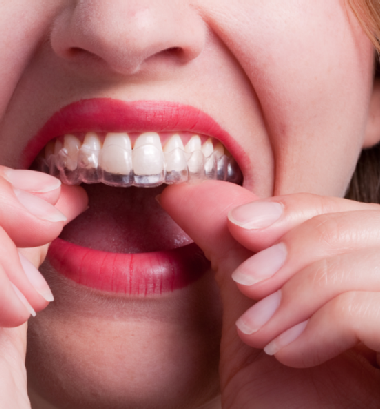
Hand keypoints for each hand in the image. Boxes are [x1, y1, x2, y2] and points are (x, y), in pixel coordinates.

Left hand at [160, 181, 379, 408]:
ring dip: (304, 285)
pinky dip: (327, 317)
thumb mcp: (253, 326)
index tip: (239, 227)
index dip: (297, 210)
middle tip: (247, 285)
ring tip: (260, 329)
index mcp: (374, 285)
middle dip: (300, 241)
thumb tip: (187, 192)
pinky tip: (290, 351)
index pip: (352, 215)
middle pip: (375, 225)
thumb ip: (234, 257)